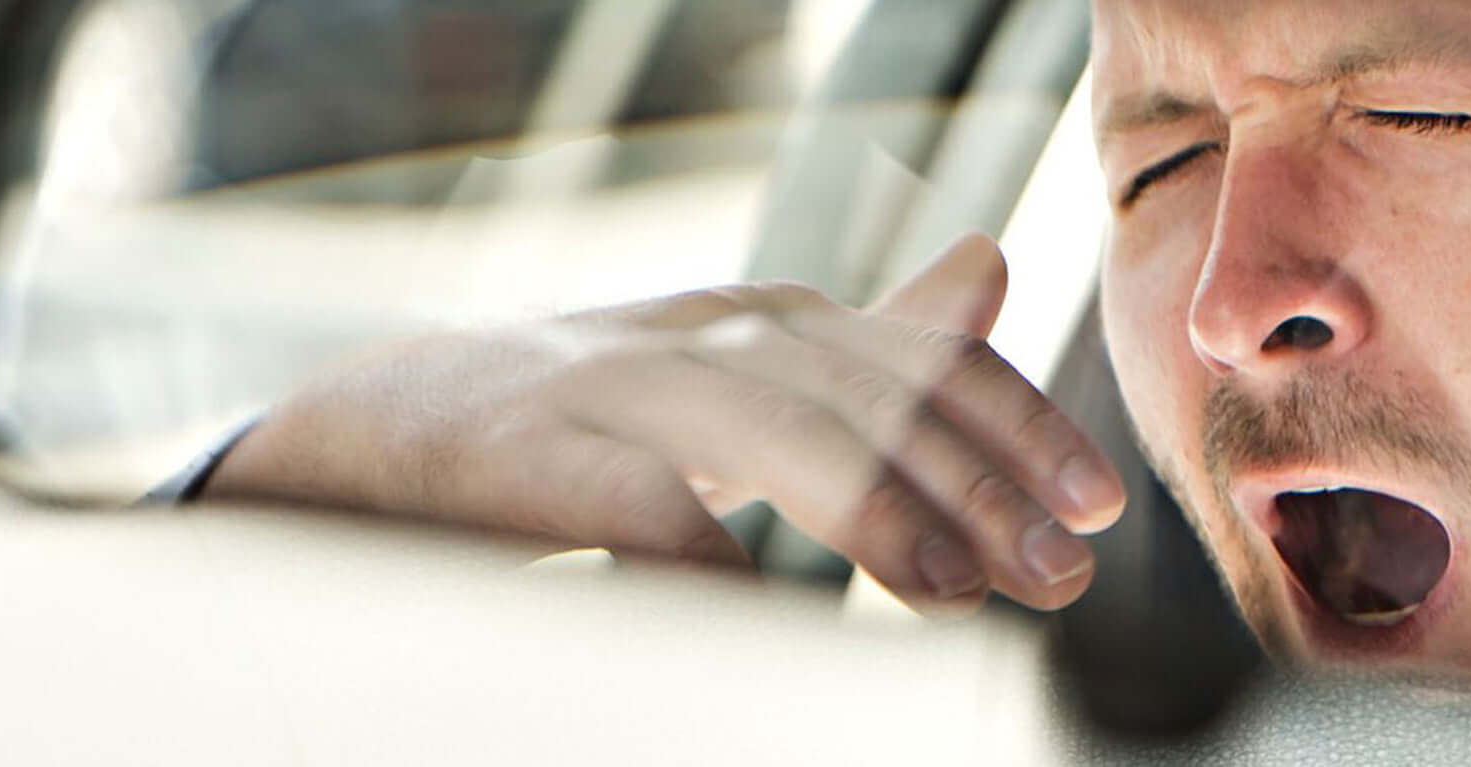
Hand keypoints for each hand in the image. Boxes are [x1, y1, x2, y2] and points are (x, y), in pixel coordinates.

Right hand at [200, 234, 1127, 610]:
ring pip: (764, 424)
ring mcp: (605, 388)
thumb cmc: (584, 419)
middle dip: (973, 479)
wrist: (372, 431)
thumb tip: (989, 267)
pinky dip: (707, 555)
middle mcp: (694, 337)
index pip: (912, 357)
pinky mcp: (520, 456)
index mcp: (754, 323)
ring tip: (955, 588)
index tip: (1098, 506)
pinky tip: (769, 613)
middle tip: (1056, 570)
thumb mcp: (734, 365)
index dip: (1015, 423)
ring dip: (873, 506)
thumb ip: (861, 339)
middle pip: (860, 389)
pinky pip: (630, 503)